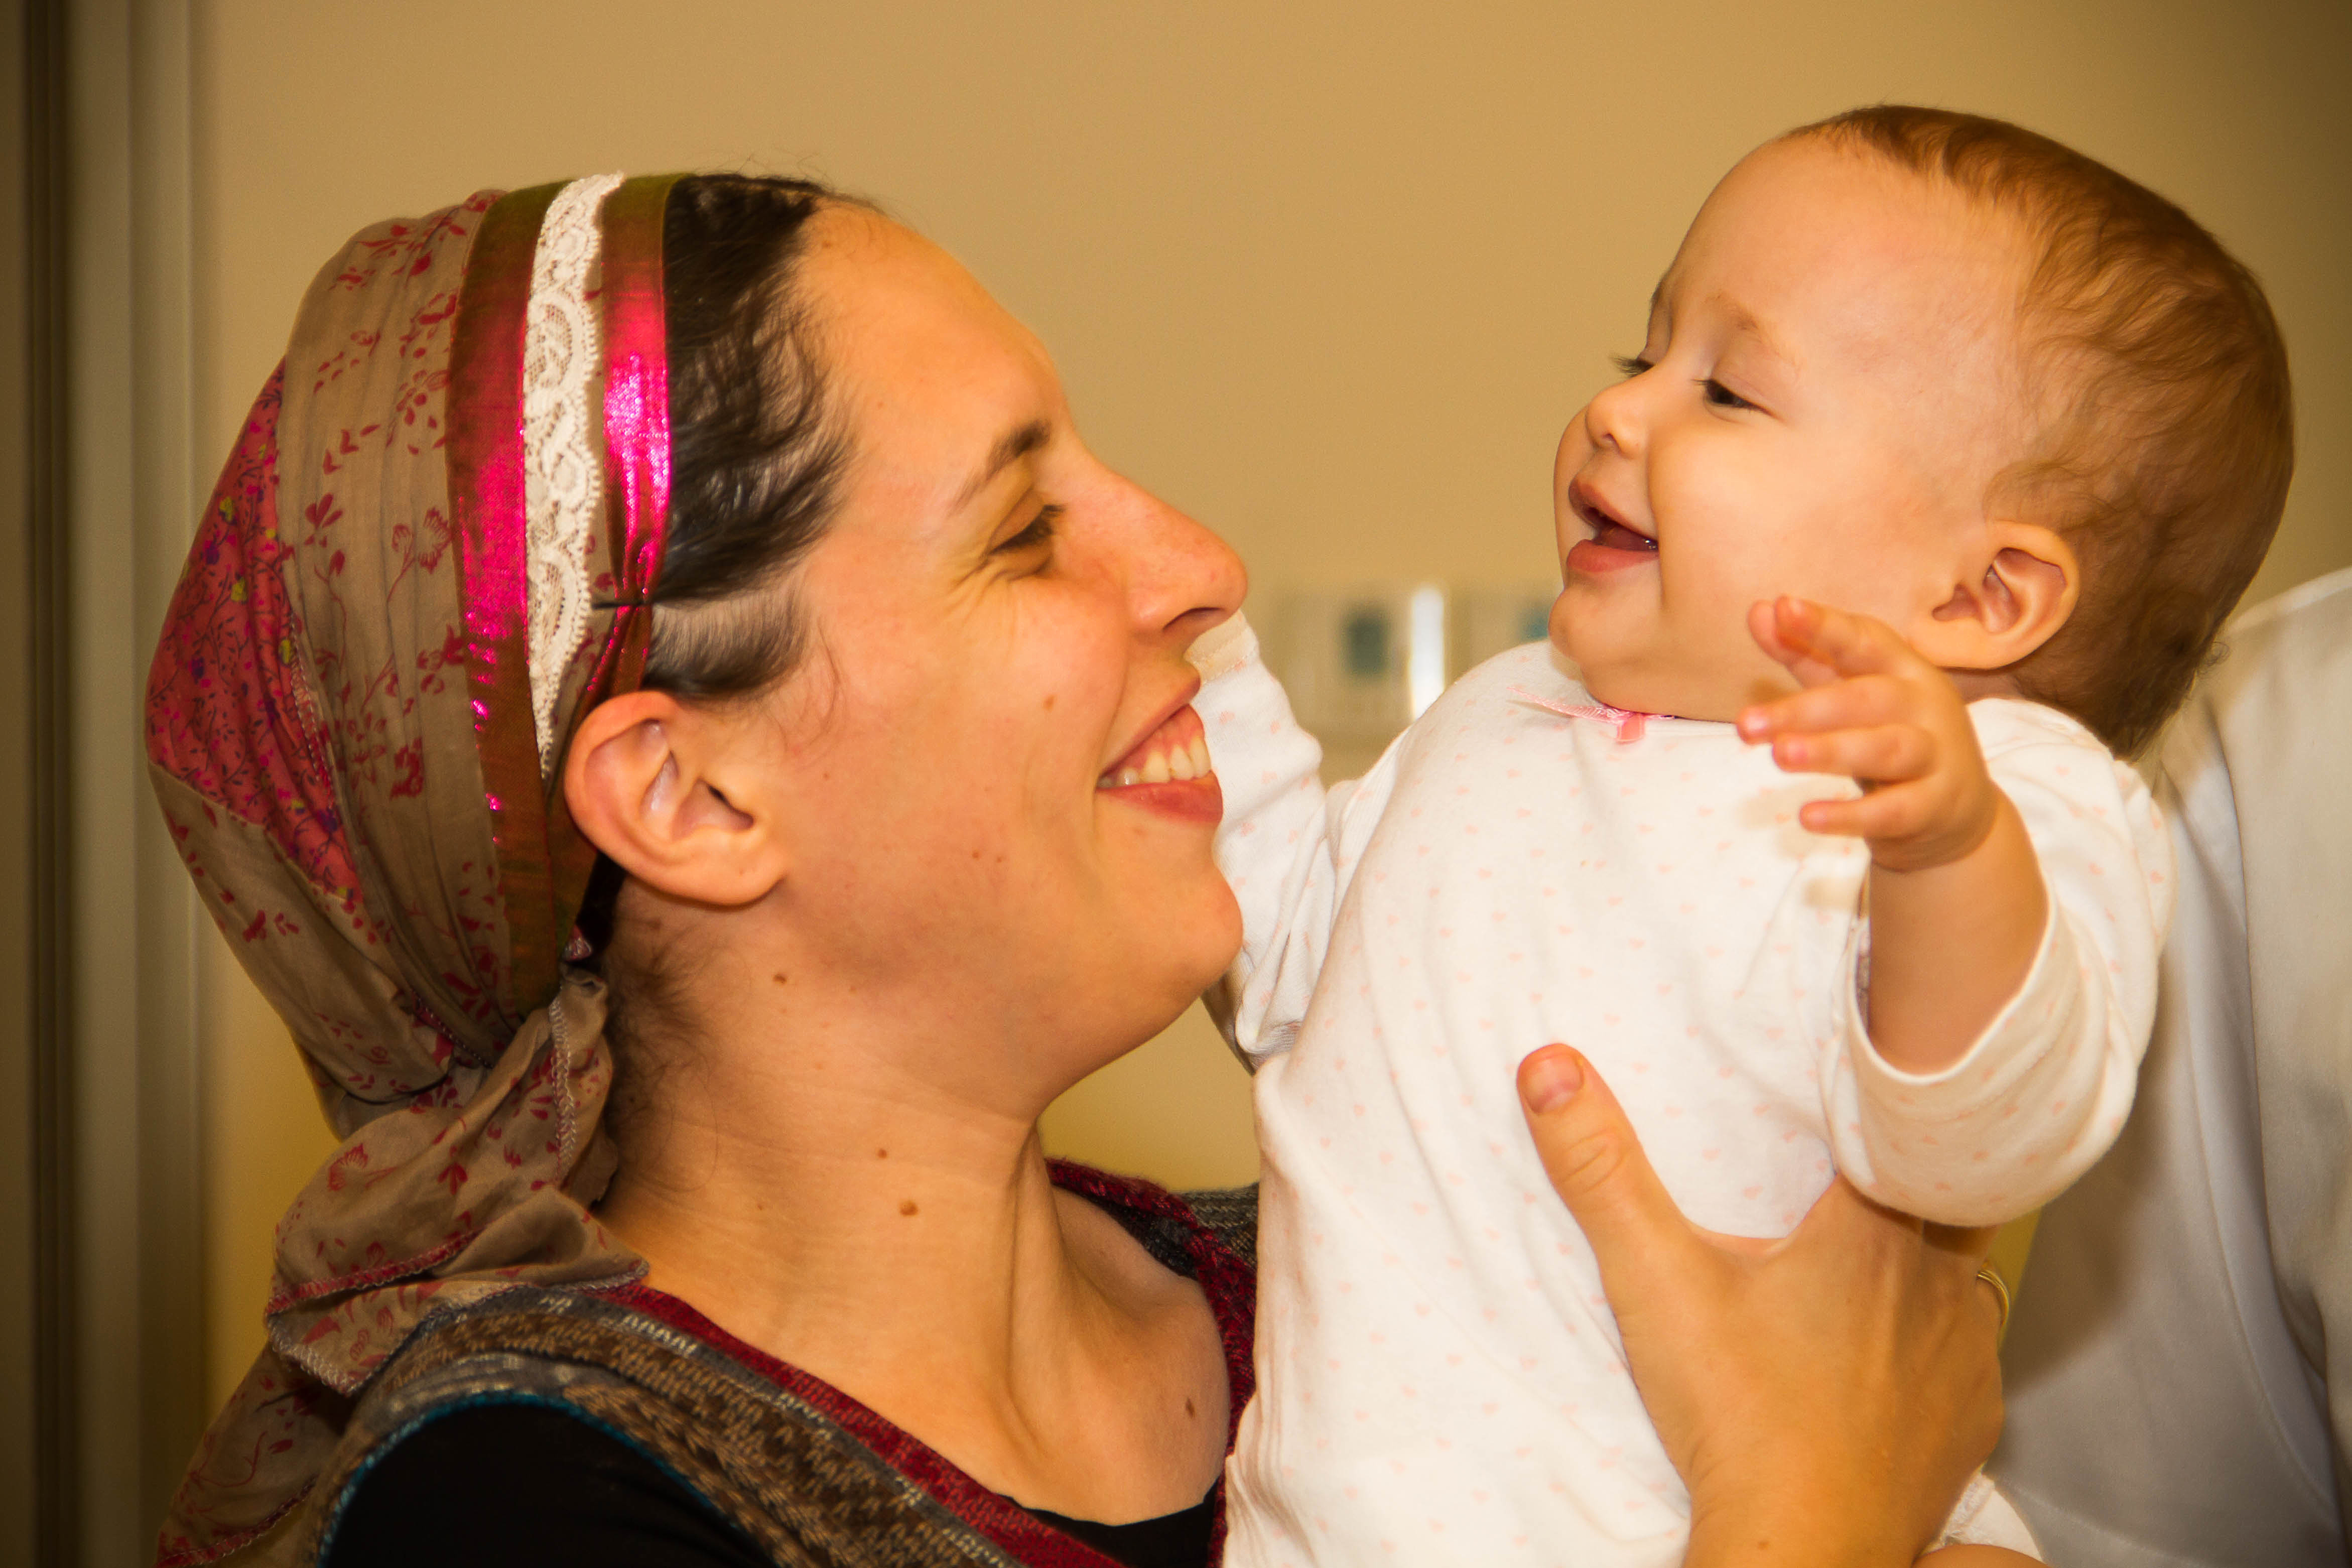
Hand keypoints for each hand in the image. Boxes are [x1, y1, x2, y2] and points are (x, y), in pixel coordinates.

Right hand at [1518, 1045, 2004, 1566]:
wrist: (1801, 1551)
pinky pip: (1969, 1352)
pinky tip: (1885, 1351)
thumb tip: (1549, 1066)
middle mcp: (1942, 1282)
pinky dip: (1935, 1339)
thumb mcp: (1654, 1281)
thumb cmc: (1738, 1417)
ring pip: (1969, 1269)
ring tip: (1872, 1252)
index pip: (1915, 1125)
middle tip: (1865, 1159)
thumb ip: (1602, 1171)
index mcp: (1876, 1230)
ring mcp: (1967, 1355)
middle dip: (1917, 1169)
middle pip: (1957, 1190)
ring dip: (1929, 1255)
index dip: (1896, 1095)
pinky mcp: (1973, 1417)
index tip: (1867, 1078)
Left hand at [1737, 597, 1998, 873]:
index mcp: (1904, 670)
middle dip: (1804, 709)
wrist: (1958, 811)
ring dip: (1830, 751)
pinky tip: (1808, 817)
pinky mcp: (1936, 806)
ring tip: (1779, 756)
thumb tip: (1758, 610)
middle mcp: (1925, 706)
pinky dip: (1852, 815)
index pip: (1865, 640)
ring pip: (1885, 749)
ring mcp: (1937, 756)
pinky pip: (1894, 810)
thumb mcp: (1852, 692)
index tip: (1782, 608)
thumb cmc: (1892, 734)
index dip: (1825, 625)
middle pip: (1866, 699)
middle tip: (1745, 723)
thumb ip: (1807, 654)